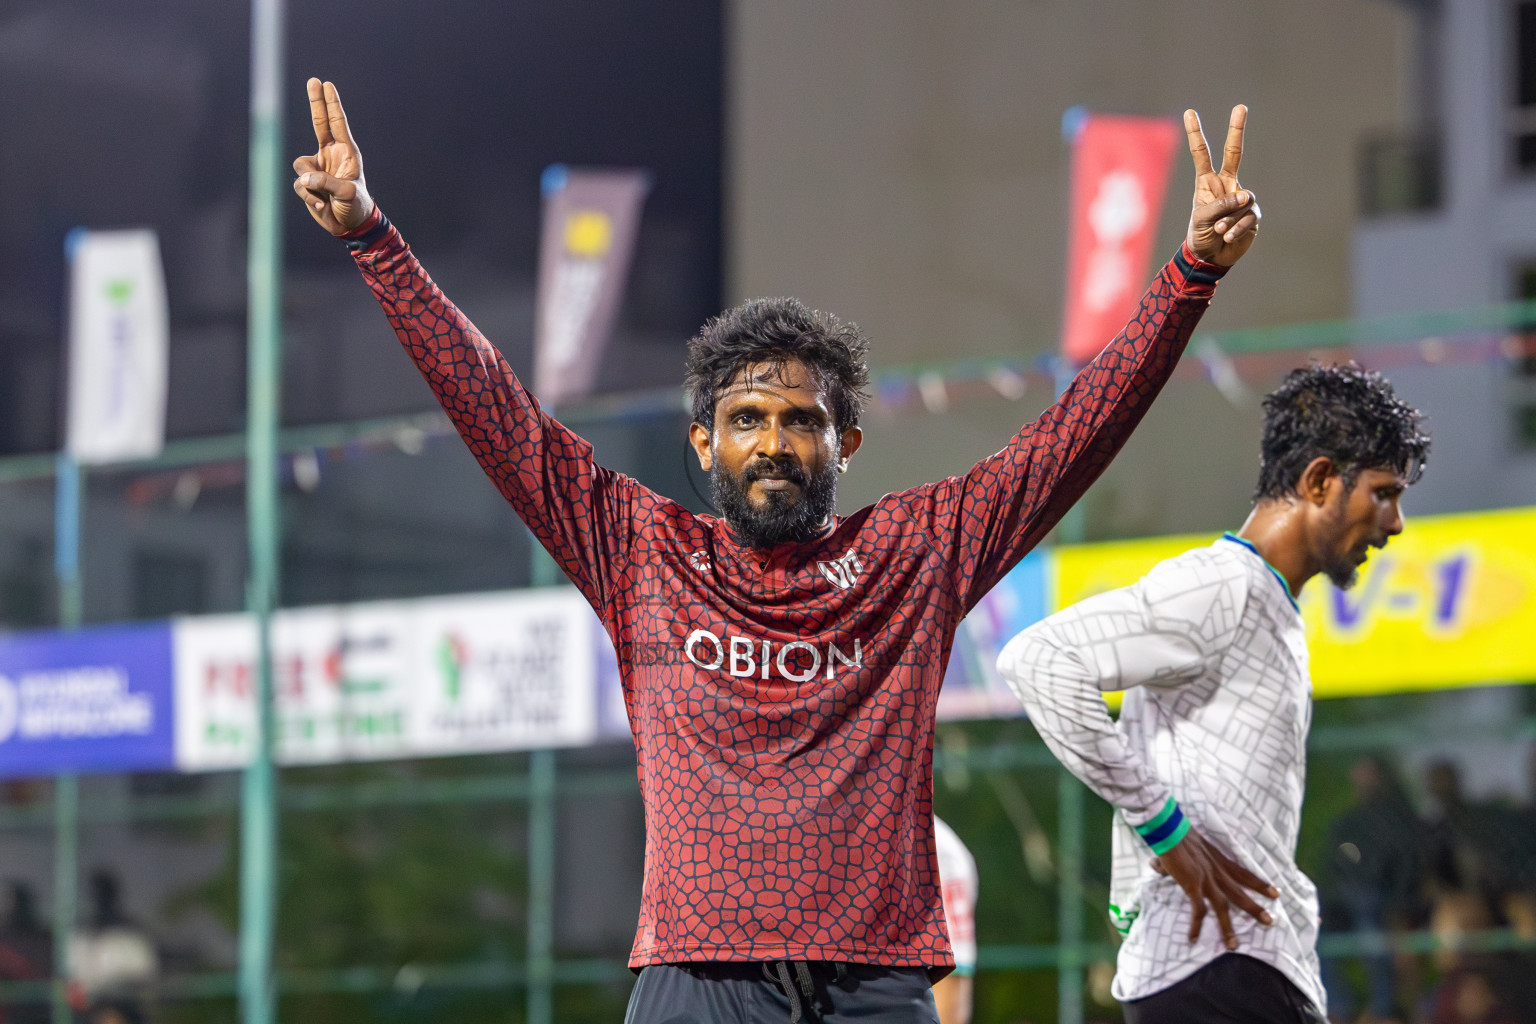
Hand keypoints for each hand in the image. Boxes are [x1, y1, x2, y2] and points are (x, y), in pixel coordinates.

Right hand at [292, 78, 374, 235]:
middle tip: (314, 80)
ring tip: (327, 198)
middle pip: (319, 123)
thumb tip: (305, 177)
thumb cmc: (356, 206)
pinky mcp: (307, 182)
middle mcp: (330, 155)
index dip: (331, 104)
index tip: (326, 84)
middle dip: (316, 102)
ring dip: (312, 184)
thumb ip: (327, 182)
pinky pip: (300, 185)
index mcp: (346, 153)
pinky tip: (323, 206)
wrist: (349, 226)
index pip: (337, 124)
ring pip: (301, 166)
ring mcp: (317, 168)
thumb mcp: (347, 194)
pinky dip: (309, 197)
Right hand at [1150, 825, 1277, 949]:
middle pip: (1240, 892)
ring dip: (1228, 926)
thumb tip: (1156, 865)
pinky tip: (1193, 938)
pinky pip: (1197, 910)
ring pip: (1223, 906)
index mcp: (1217, 860)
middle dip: (1255, 908)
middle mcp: (1216, 871)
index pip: (1243, 873)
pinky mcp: (1193, 885)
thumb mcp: (1183, 846)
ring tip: (1234, 945)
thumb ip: (1178, 859)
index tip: (1275, 892)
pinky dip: (1196, 925)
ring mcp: (1206, 879)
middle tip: (1270, 921)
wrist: (1169, 830)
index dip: (1259, 883)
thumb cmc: (1174, 834)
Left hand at [1183, 105, 1258, 266]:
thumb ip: (1220, 206)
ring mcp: (1241, 198)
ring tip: (1218, 231)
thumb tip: (1245, 197)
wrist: (1210, 259)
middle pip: (1234, 153)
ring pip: (1241, 199)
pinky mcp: (1252, 214)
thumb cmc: (1200, 236)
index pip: (1202, 154)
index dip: (1196, 134)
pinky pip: (1247, 216)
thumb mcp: (1201, 220)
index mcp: (1207, 182)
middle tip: (1240, 106)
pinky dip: (1236, 228)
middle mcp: (1226, 184)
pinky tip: (1227, 236)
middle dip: (1237, 130)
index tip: (1189, 112)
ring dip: (1228, 218)